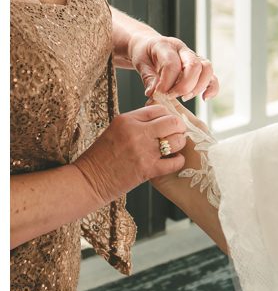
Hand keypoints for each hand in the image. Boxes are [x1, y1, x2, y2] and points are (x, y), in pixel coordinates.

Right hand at [72, 104, 188, 201]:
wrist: (86, 181)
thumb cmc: (100, 157)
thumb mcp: (114, 131)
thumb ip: (135, 123)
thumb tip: (160, 118)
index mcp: (126, 120)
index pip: (159, 109)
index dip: (167, 116)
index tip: (167, 124)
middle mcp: (136, 132)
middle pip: (173, 122)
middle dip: (178, 128)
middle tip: (175, 134)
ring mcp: (143, 151)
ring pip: (177, 140)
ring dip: (179, 144)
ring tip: (174, 148)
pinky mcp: (148, 169)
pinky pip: (176, 162)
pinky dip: (178, 161)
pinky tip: (172, 161)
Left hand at [133, 34, 218, 100]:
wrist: (149, 45)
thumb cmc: (144, 53)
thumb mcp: (140, 63)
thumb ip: (147, 78)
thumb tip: (152, 93)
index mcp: (166, 46)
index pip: (172, 64)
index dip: (166, 82)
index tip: (158, 94)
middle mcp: (183, 50)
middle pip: (194, 65)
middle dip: (184, 86)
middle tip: (170, 96)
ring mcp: (194, 57)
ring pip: (206, 69)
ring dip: (198, 87)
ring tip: (184, 97)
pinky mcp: (200, 67)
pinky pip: (212, 76)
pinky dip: (212, 88)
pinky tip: (204, 98)